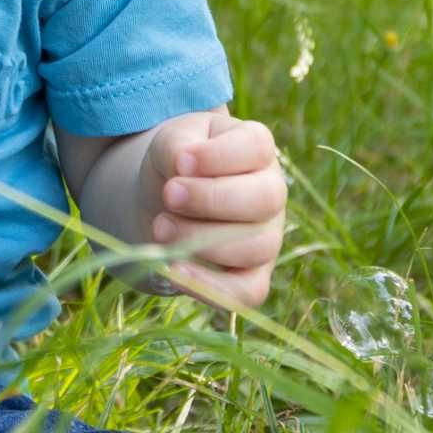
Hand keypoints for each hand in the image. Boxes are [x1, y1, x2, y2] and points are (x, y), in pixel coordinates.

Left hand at [138, 107, 286, 311]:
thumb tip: (182, 164)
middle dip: (211, 199)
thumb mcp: (171, 140)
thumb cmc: (175, 162)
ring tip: (160, 227)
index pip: (257, 148)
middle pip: (264, 200)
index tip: (180, 162)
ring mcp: (267, 238)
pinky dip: (210, 285)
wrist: (161, 200)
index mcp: (257, 150)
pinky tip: (173, 270)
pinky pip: (247, 292)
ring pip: (256, 247)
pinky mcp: (252, 277)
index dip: (219, 157)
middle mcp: (271, 194)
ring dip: (203, 240)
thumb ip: (176, 144)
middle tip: (168, 195)